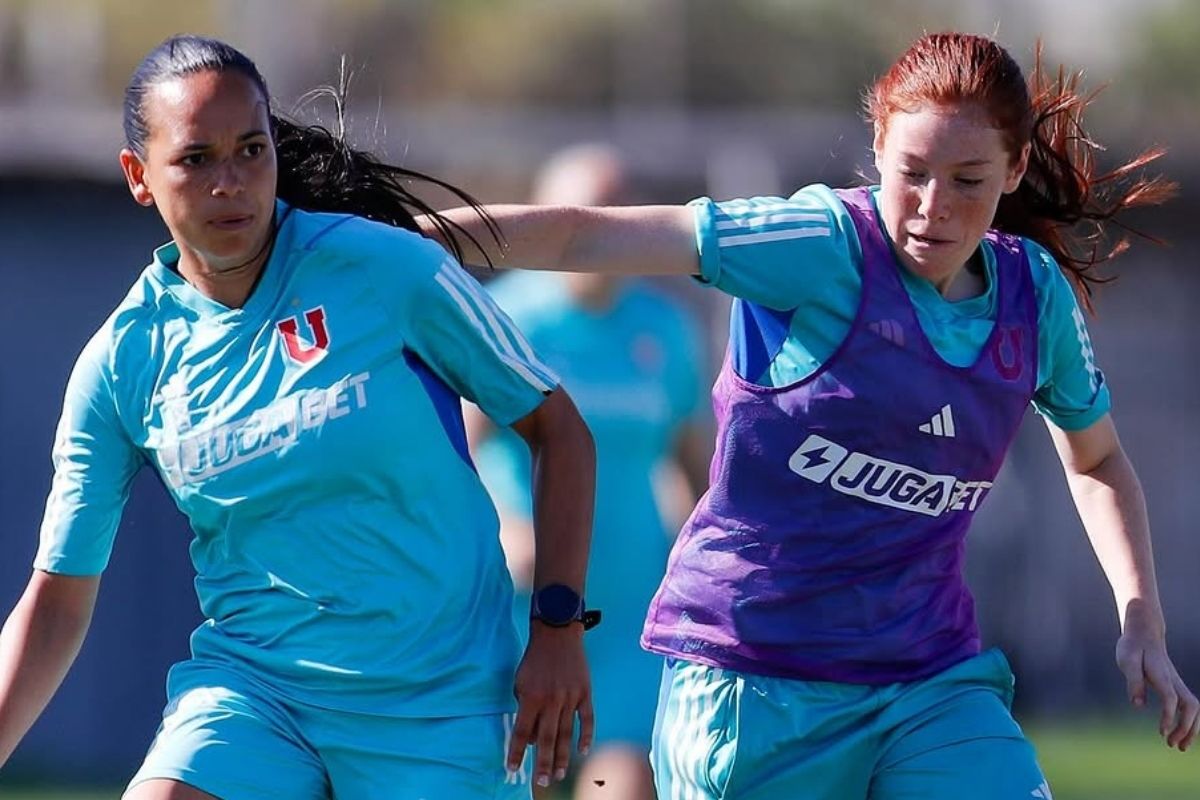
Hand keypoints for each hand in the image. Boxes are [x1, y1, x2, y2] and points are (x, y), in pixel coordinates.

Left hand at [507, 621, 593, 786]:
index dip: (515, 752)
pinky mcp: (585, 692)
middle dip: (542, 763)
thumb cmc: (534, 658)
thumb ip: (524, 708)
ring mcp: (570, 697)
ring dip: (562, 756)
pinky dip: (586, 736)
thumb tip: (530, 735)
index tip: (511, 768)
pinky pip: (587, 719)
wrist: (557, 634)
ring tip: (557, 774)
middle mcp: (551, 700)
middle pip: (546, 739)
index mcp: (531, 697)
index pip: (521, 732)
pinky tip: (582, 751)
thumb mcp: (520, 681)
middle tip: (541, 781)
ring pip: (566, 734)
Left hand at [1115, 614, 1198, 750]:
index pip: (1171, 699)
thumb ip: (1133, 682)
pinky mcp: (1176, 687)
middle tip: (1172, 745)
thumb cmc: (1133, 648)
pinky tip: (1179, 734)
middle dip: (1186, 728)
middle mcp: (1174, 681)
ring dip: (1190, 729)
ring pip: (1194, 708)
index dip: (1169, 716)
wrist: (1144, 634)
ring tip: (1178, 746)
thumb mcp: (1127, 661)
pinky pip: (1189, 707)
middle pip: (1191, 707)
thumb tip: (1137, 706)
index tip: (1162, 732)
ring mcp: (1178, 684)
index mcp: (1162, 676)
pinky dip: (1189, 722)